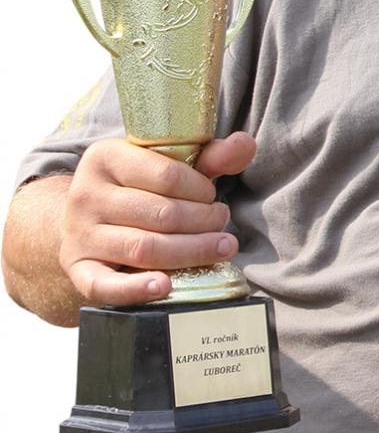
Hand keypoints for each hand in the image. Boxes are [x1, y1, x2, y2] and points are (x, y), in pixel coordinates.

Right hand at [58, 133, 254, 305]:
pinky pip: (103, 285)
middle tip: (221, 223)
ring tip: (220, 247)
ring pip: (144, 248)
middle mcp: (85, 195)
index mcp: (106, 158)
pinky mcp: (79, 269)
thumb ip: (210, 157)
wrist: (89, 222)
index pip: (167, 174)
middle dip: (204, 221)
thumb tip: (245, 144)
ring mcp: (79, 234)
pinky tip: (165, 286)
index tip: (211, 198)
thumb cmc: (140, 191)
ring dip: (192, 251)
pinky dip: (136, 289)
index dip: (201, 190)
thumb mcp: (170, 166)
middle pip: (161, 214)